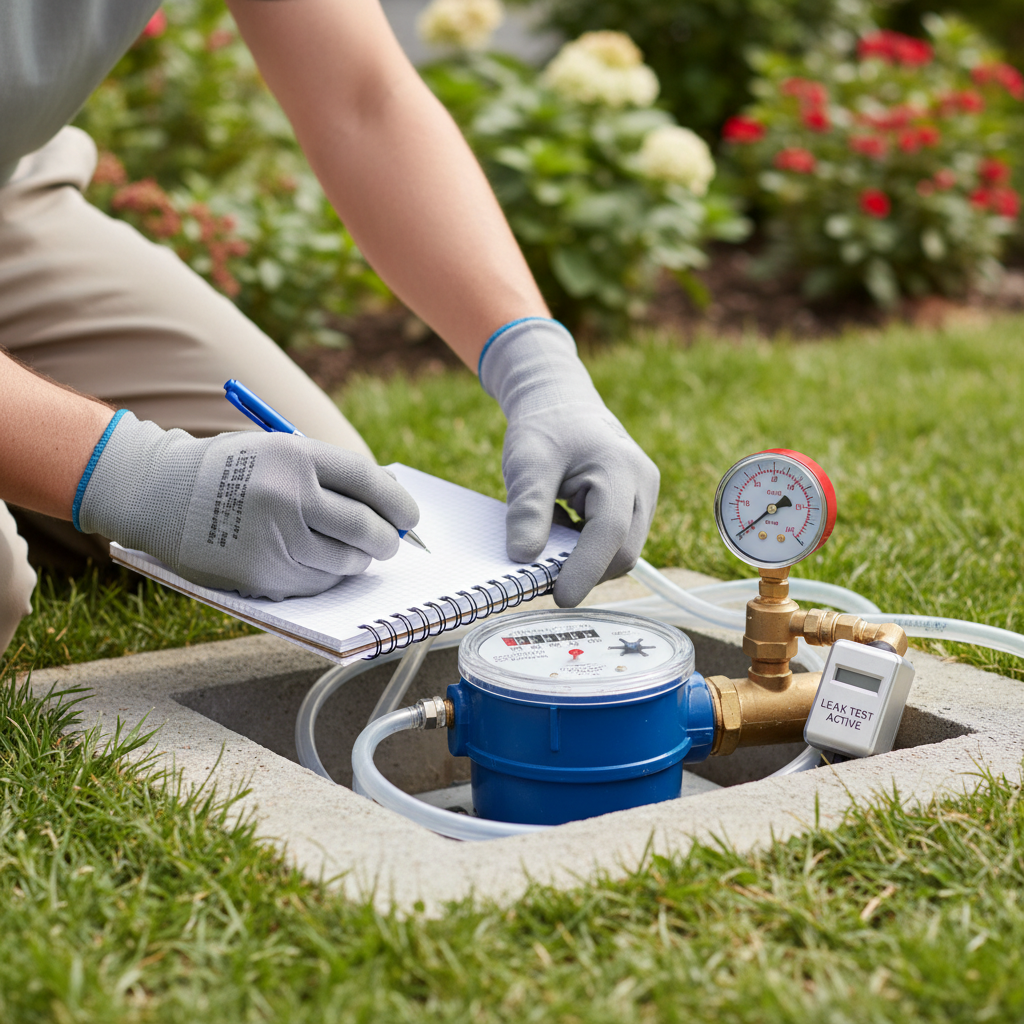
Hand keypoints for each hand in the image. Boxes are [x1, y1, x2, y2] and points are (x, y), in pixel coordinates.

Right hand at [77, 411, 418, 599]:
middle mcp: (288, 498)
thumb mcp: (279, 450)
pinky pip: (316, 583)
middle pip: (364, 526)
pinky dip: (327, 576)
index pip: (369, 483)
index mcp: (297, 457)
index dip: (398, 502)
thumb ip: (328, 476)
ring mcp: (274, 540)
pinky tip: (320, 563)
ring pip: (345, 561)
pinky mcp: (262, 576)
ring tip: (356, 552)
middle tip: (390, 541)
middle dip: (386, 538)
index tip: (409, 516)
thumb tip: (386, 506)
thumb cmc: (232, 471)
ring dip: (359, 560)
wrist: (160, 494)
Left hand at [480, 319, 659, 606]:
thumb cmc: (545, 428)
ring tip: (548, 543)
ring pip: (622, 553)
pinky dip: (587, 550)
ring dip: (585, 562)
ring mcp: (643, 497)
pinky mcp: (635, 507)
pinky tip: (562, 533)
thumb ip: (527, 507)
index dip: (585, 570)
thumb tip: (523, 557)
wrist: (561, 405)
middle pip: (623, 552)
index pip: (610, 534)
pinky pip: (616, 544)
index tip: (560, 597)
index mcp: (620, 468)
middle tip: (541, 578)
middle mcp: (642, 485)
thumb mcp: (527, 462)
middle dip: (585, 571)